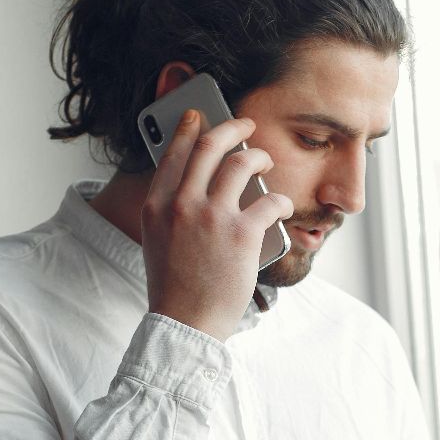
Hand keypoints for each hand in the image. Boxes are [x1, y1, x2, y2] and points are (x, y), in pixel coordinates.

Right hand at [142, 109, 293, 340]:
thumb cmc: (176, 287)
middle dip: (232, 127)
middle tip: (246, 125)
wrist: (186, 323)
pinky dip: (280, 200)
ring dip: (259, 157)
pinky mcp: (242, 234)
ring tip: (265, 162)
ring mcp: (212, 217)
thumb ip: (171, 210)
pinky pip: (270, 200)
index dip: (189, 128)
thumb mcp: (159, 241)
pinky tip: (282, 206)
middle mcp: (181, 204)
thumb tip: (197, 184)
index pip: (173, 153)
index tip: (200, 115)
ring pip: (242, 164)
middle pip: (209, 146)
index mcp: (157, 206)